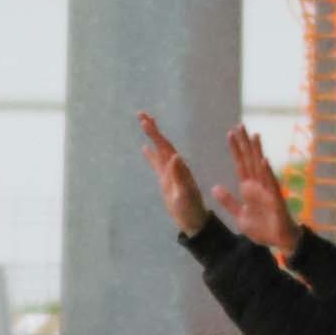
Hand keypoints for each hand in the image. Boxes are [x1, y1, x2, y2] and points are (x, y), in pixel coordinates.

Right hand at [135, 112, 209, 236]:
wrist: (195, 221)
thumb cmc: (191, 209)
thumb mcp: (185, 194)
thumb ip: (180, 176)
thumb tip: (176, 156)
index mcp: (179, 168)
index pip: (165, 147)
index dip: (155, 134)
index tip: (145, 121)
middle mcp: (175, 167)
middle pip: (162, 144)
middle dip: (152, 129)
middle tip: (140, 114)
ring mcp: (170, 173)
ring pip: (159, 150)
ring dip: (152, 137)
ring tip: (143, 122)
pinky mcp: (166, 180)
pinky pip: (157, 164)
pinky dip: (151, 155)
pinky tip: (145, 147)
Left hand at [211, 125, 301, 256]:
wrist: (279, 242)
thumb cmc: (263, 228)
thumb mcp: (240, 215)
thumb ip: (228, 201)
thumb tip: (215, 188)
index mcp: (249, 189)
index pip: (240, 164)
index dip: (236, 150)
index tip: (231, 134)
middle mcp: (258, 186)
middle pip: (250, 161)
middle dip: (245, 144)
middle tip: (240, 126)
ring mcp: (268, 191)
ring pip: (261, 167)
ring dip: (257, 152)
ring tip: (254, 136)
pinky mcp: (276, 200)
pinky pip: (271, 184)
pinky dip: (267, 172)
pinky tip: (263, 160)